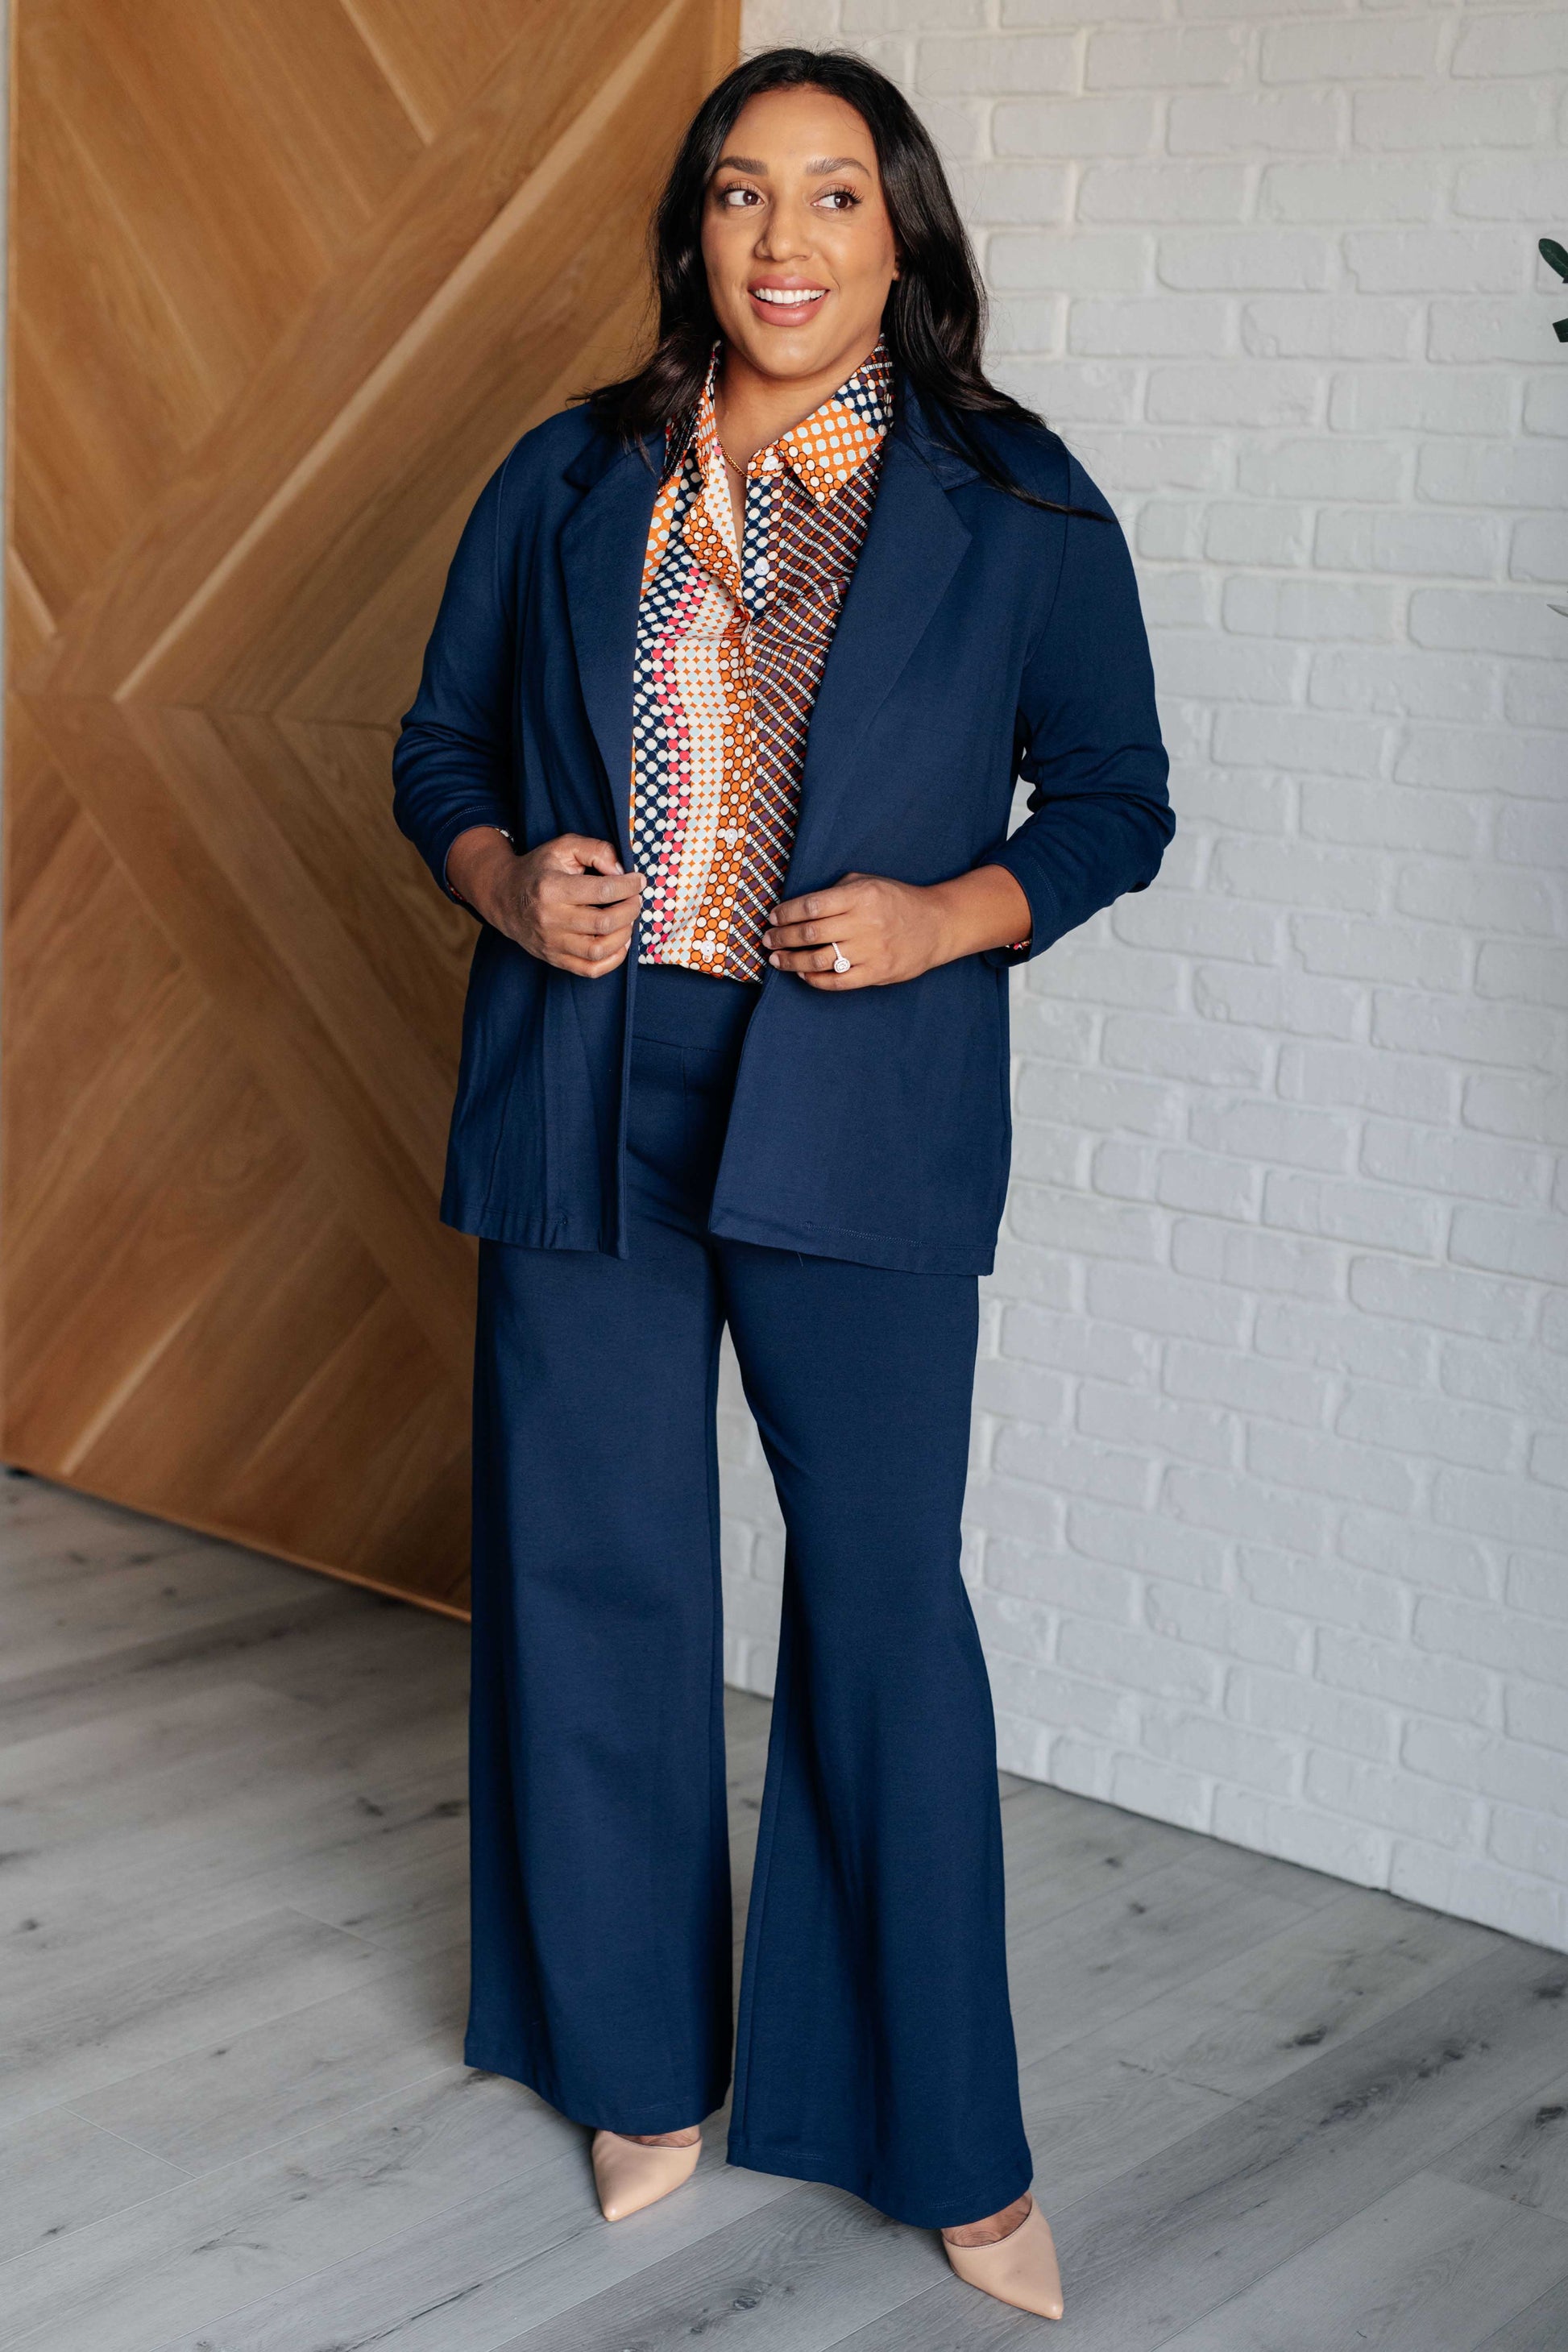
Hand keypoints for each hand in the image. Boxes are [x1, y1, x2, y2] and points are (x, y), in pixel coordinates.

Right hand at [446, 828, 643, 977]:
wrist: (504, 897)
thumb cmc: (539, 869)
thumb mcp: (563, 847)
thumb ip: (596, 850)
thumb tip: (621, 872)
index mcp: (552, 888)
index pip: (603, 891)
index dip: (629, 886)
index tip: (638, 881)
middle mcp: (550, 918)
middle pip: (604, 922)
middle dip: (630, 910)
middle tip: (635, 901)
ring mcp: (551, 943)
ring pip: (599, 950)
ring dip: (624, 935)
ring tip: (628, 921)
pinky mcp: (554, 958)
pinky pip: (590, 970)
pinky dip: (613, 960)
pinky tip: (619, 943)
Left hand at [762, 864, 1031, 989]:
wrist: (937, 925)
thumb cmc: (897, 901)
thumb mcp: (869, 882)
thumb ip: (836, 891)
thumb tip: (796, 906)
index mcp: (861, 896)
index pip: (811, 905)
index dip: (786, 913)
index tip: (773, 918)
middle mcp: (865, 923)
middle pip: (810, 933)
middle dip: (782, 938)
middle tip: (768, 940)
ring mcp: (872, 950)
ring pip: (819, 959)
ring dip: (792, 961)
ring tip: (777, 959)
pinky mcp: (878, 972)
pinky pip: (838, 982)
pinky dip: (815, 980)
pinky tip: (803, 974)